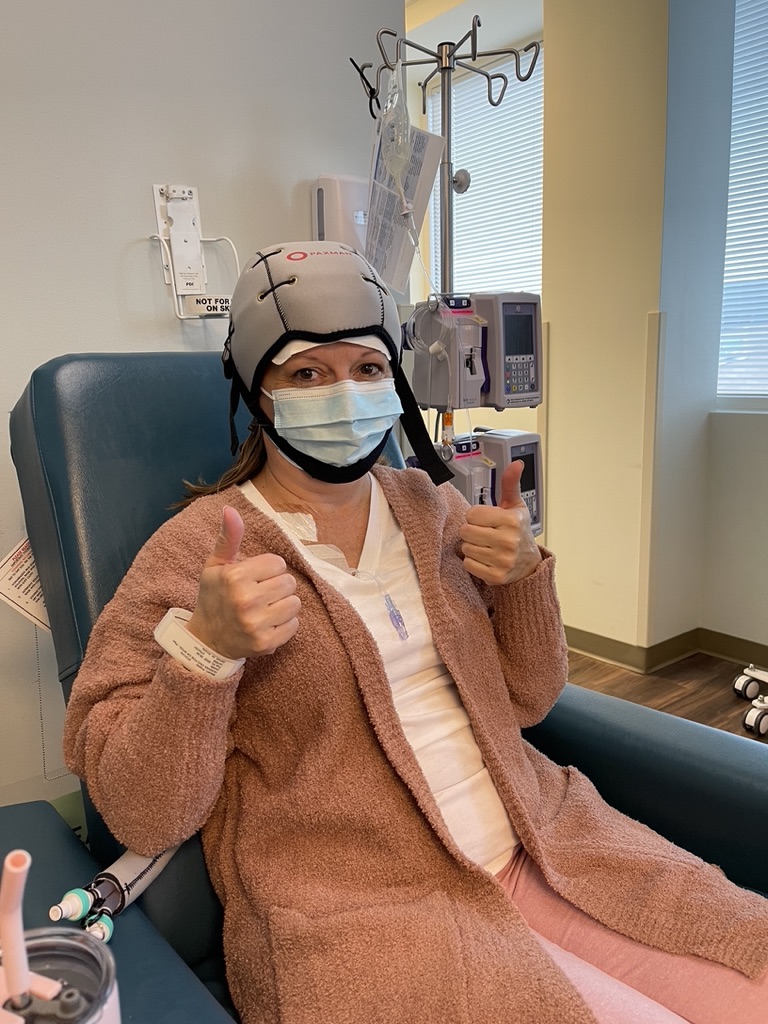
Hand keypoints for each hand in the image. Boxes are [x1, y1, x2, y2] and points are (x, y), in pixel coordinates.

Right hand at [186, 506, 300, 659]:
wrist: (207, 641)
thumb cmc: (214, 598)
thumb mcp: (215, 566)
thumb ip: (228, 537)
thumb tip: (230, 509)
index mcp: (234, 576)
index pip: (278, 563)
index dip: (267, 570)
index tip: (253, 579)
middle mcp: (245, 600)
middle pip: (289, 582)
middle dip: (277, 587)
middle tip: (259, 596)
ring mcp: (256, 624)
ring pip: (295, 603)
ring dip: (283, 605)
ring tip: (264, 610)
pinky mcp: (265, 643)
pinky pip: (294, 625)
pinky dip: (285, 624)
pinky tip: (267, 624)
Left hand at [458, 461, 541, 585]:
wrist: (530, 565)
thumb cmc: (519, 533)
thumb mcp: (516, 506)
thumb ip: (510, 484)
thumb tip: (516, 464)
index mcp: (511, 521)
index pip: (472, 514)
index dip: (476, 516)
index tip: (486, 520)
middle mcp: (508, 541)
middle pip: (465, 531)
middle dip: (472, 531)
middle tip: (484, 533)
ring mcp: (502, 560)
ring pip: (466, 548)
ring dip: (472, 547)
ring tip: (486, 546)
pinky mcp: (496, 576)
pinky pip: (468, 564)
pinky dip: (473, 562)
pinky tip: (486, 558)